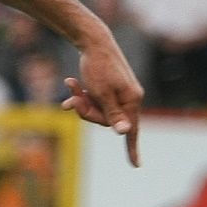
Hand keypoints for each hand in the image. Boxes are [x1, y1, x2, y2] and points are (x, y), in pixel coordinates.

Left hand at [62, 42, 143, 166]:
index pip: (132, 130)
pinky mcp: (110, 86)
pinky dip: (82, 93)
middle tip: (71, 101)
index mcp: (131, 101)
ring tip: (70, 85)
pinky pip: (95, 98)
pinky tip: (70, 82)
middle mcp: (129, 97)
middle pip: (106, 119)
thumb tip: (125, 132)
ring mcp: (119, 92)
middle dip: (86, 112)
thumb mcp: (102, 93)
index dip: (132, 149)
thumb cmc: (98, 67)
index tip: (136, 166)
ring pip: (98, 108)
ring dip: (81, 100)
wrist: (93, 41)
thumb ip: (113, 114)